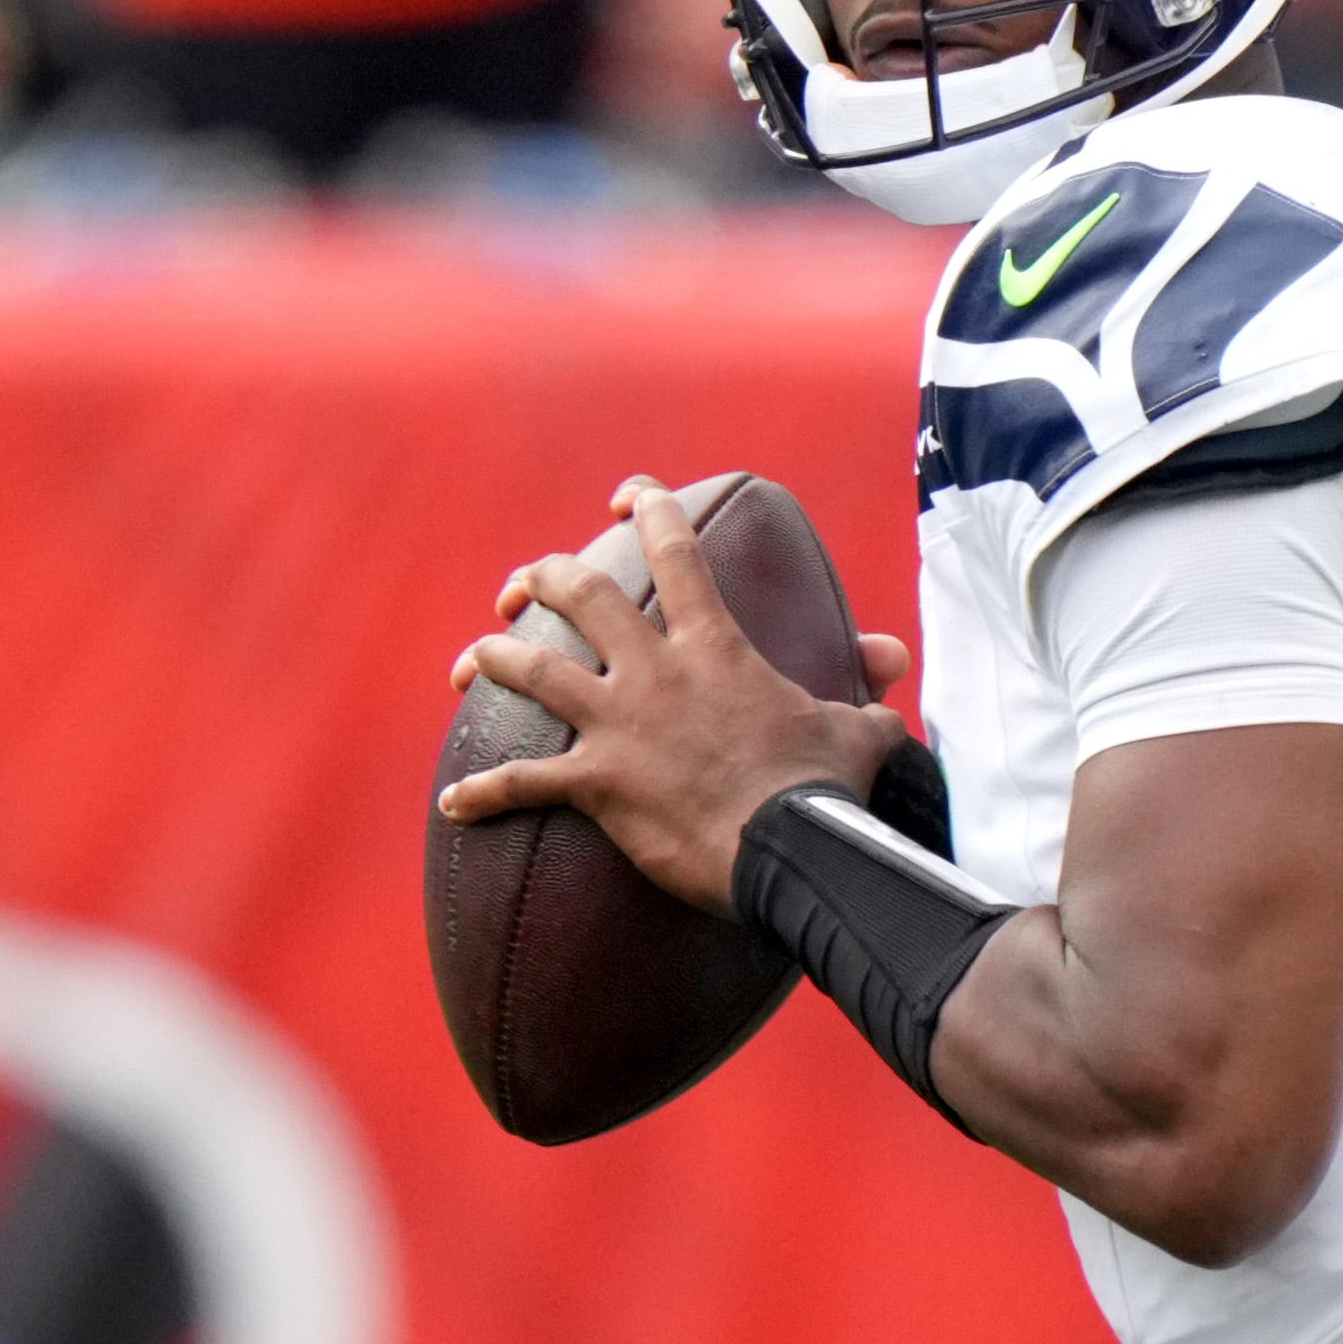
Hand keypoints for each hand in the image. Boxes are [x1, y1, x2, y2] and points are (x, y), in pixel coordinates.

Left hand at [438, 478, 914, 913]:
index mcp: (714, 648)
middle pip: (578, 595)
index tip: (626, 496)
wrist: (789, 847)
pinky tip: (455, 802)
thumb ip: (865, 691)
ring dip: (488, 659)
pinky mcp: (595, 782)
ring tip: (467, 664)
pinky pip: (521, 782)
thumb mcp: (858, 730)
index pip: (676, 552)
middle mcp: (654, 671)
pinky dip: (482, 793)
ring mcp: (618, 724)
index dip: (649, 510)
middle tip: (522, 587)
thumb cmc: (824, 787)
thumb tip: (887, 661)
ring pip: (528, 669)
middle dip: (540, 578)